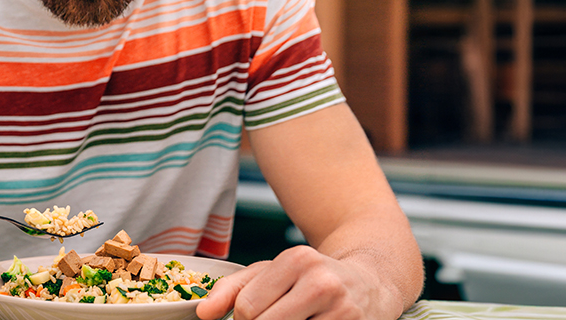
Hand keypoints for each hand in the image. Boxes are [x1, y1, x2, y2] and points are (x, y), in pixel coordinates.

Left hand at [196, 245, 401, 319]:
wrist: (371, 282)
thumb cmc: (312, 277)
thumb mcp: (271, 271)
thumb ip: (232, 289)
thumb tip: (203, 313)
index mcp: (295, 260)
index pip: (248, 308)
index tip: (252, 317)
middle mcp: (320, 281)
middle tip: (274, 317)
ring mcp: (342, 310)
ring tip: (295, 318)